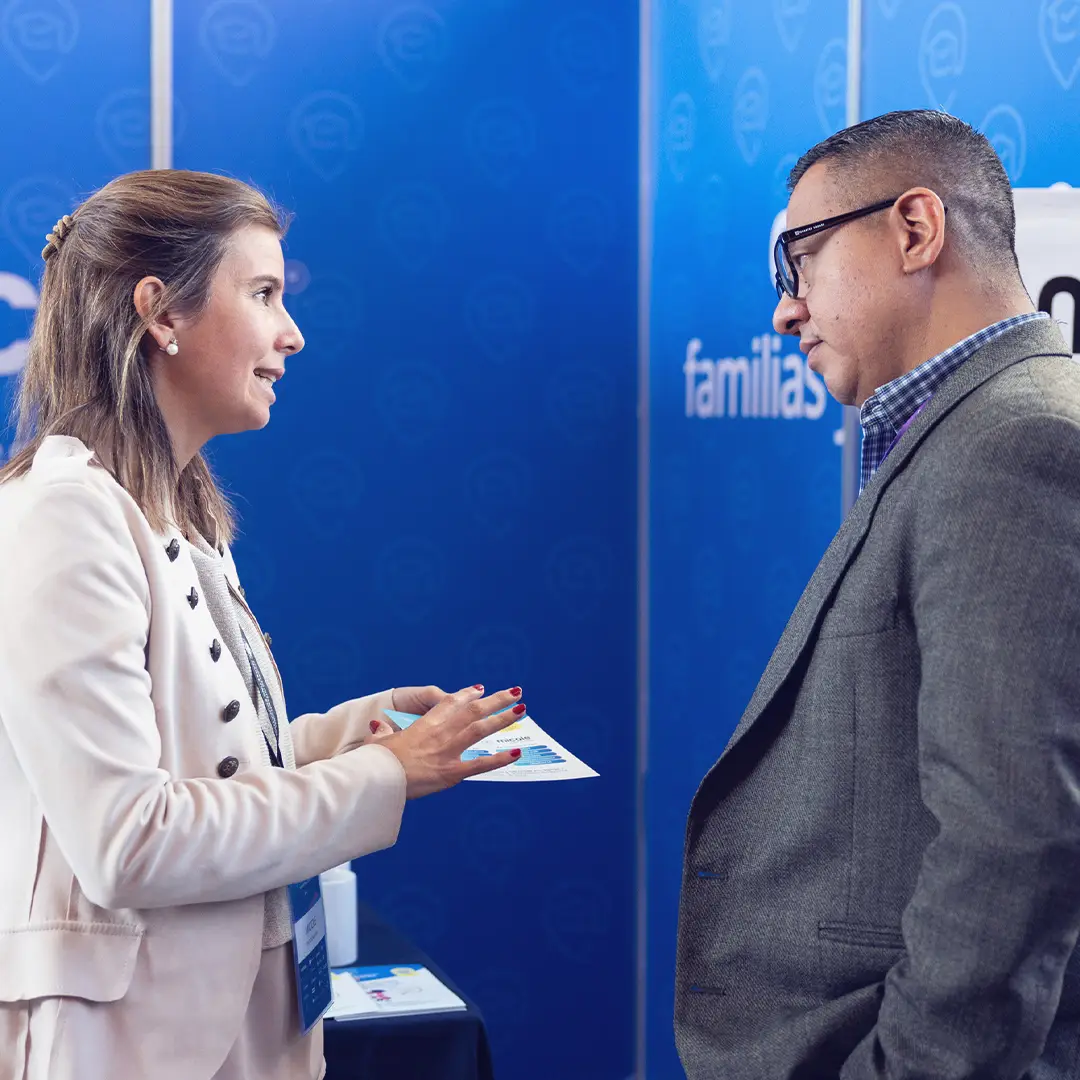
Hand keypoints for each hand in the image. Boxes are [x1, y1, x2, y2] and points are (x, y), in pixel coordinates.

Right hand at [371, 685, 524, 798]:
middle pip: (473, 710)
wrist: (378, 778)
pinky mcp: (452, 772)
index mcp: (425, 724)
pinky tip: (516, 752)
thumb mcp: (379, 741)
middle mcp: (441, 733)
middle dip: (496, 700)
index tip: (479, 690)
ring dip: (502, 718)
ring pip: (480, 730)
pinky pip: (481, 765)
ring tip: (521, 710)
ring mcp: (448, 751)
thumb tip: (378, 725)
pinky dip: (500, 759)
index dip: (467, 695)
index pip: (450, 703)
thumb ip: (382, 731)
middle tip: (515, 692)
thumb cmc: (377, 761)